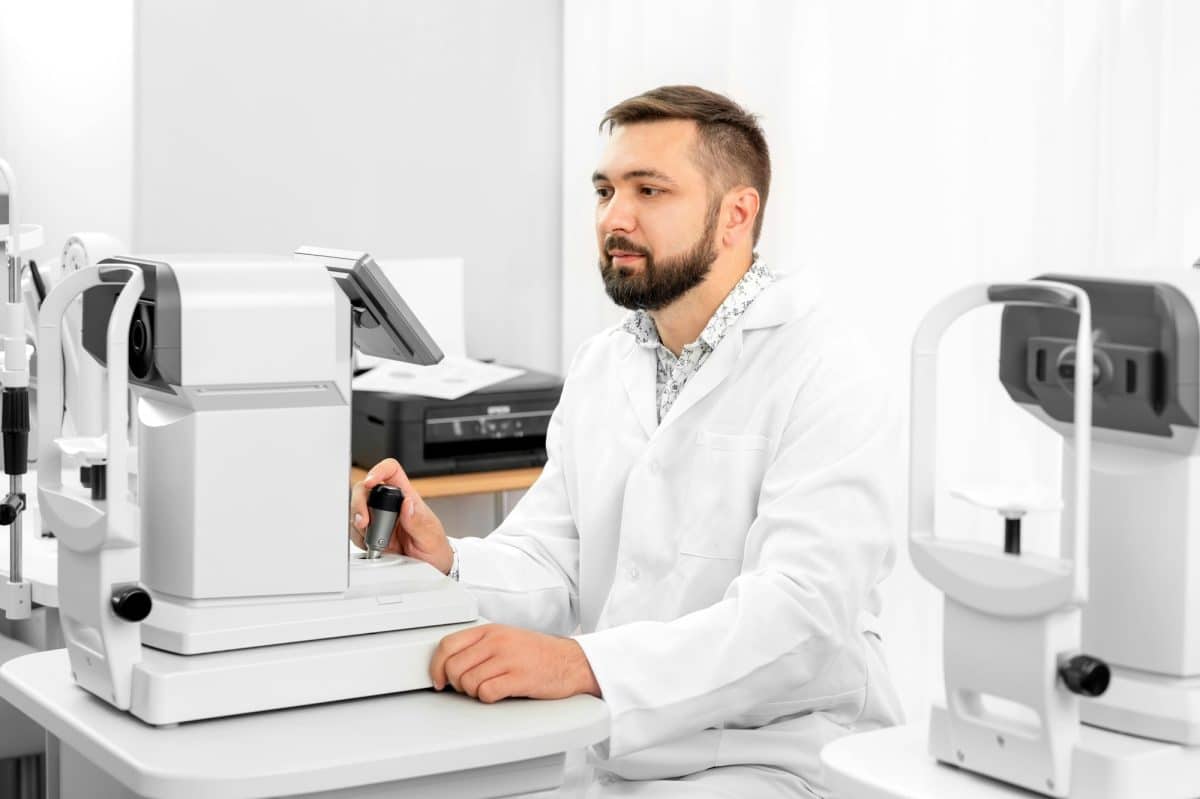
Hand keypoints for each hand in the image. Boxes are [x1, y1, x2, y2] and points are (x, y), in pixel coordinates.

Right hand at [349, 458, 453, 573]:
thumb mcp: (431, 536)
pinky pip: (356, 531)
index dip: (379, 470)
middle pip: (365, 489)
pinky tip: (372, 545)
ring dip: (359, 524)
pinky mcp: (371, 534)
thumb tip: (407, 504)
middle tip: (364, 521)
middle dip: (359, 503)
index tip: (370, 482)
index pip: (390, 471)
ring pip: (357, 510)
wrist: (431, 567)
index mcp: (406, 496)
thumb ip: (418, 521)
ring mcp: (378, 519)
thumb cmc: (434, 546)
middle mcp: (390, 504)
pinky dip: (359, 538)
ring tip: (374, 539)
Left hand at [429, 624, 601, 702]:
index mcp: (491, 630)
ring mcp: (509, 659)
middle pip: (454, 667)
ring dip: (473, 692)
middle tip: (468, 687)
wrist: (571, 661)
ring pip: (468, 682)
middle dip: (457, 683)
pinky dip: (488, 698)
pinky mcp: (519, 678)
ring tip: (488, 689)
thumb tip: (448, 664)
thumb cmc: (538, 653)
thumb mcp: (506, 638)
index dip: (436, 666)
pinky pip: (487, 693)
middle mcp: (497, 641)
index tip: (438, 679)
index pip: (448, 645)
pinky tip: (499, 693)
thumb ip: (479, 646)